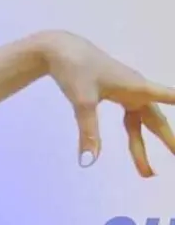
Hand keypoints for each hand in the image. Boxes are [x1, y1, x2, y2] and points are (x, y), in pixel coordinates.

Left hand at [41, 30, 174, 175]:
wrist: (60, 50)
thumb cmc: (75, 70)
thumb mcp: (82, 102)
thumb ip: (89, 132)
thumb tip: (89, 161)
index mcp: (136, 87)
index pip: (167, 97)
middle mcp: (136, 89)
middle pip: (155, 120)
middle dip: (167, 141)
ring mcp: (126, 92)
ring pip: (140, 124)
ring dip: (143, 148)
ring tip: (147, 173)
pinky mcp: (115, 94)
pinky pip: (130, 119)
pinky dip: (133, 135)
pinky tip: (135, 147)